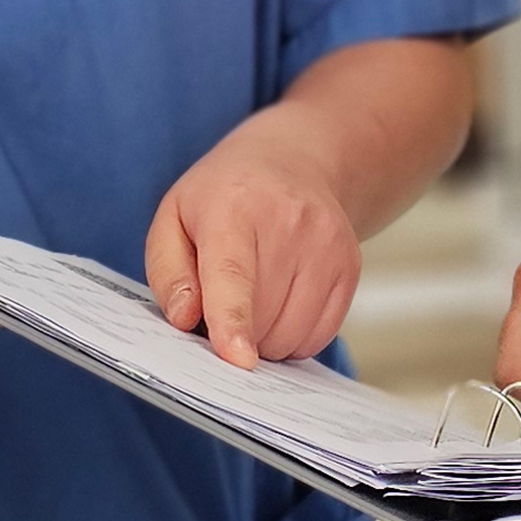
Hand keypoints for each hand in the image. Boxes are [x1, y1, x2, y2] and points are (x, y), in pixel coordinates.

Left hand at [146, 144, 360, 368]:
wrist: (292, 162)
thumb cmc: (223, 199)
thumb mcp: (173, 220)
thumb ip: (169, 274)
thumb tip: (186, 319)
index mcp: (233, 208)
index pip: (233, 274)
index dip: (233, 320)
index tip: (238, 358)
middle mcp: (289, 221)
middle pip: (262, 317)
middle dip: (235, 331)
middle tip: (223, 301)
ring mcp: (327, 243)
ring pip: (292, 335)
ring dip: (265, 339)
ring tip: (254, 299)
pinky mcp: (350, 265)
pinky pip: (320, 335)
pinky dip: (294, 337)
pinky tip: (282, 304)